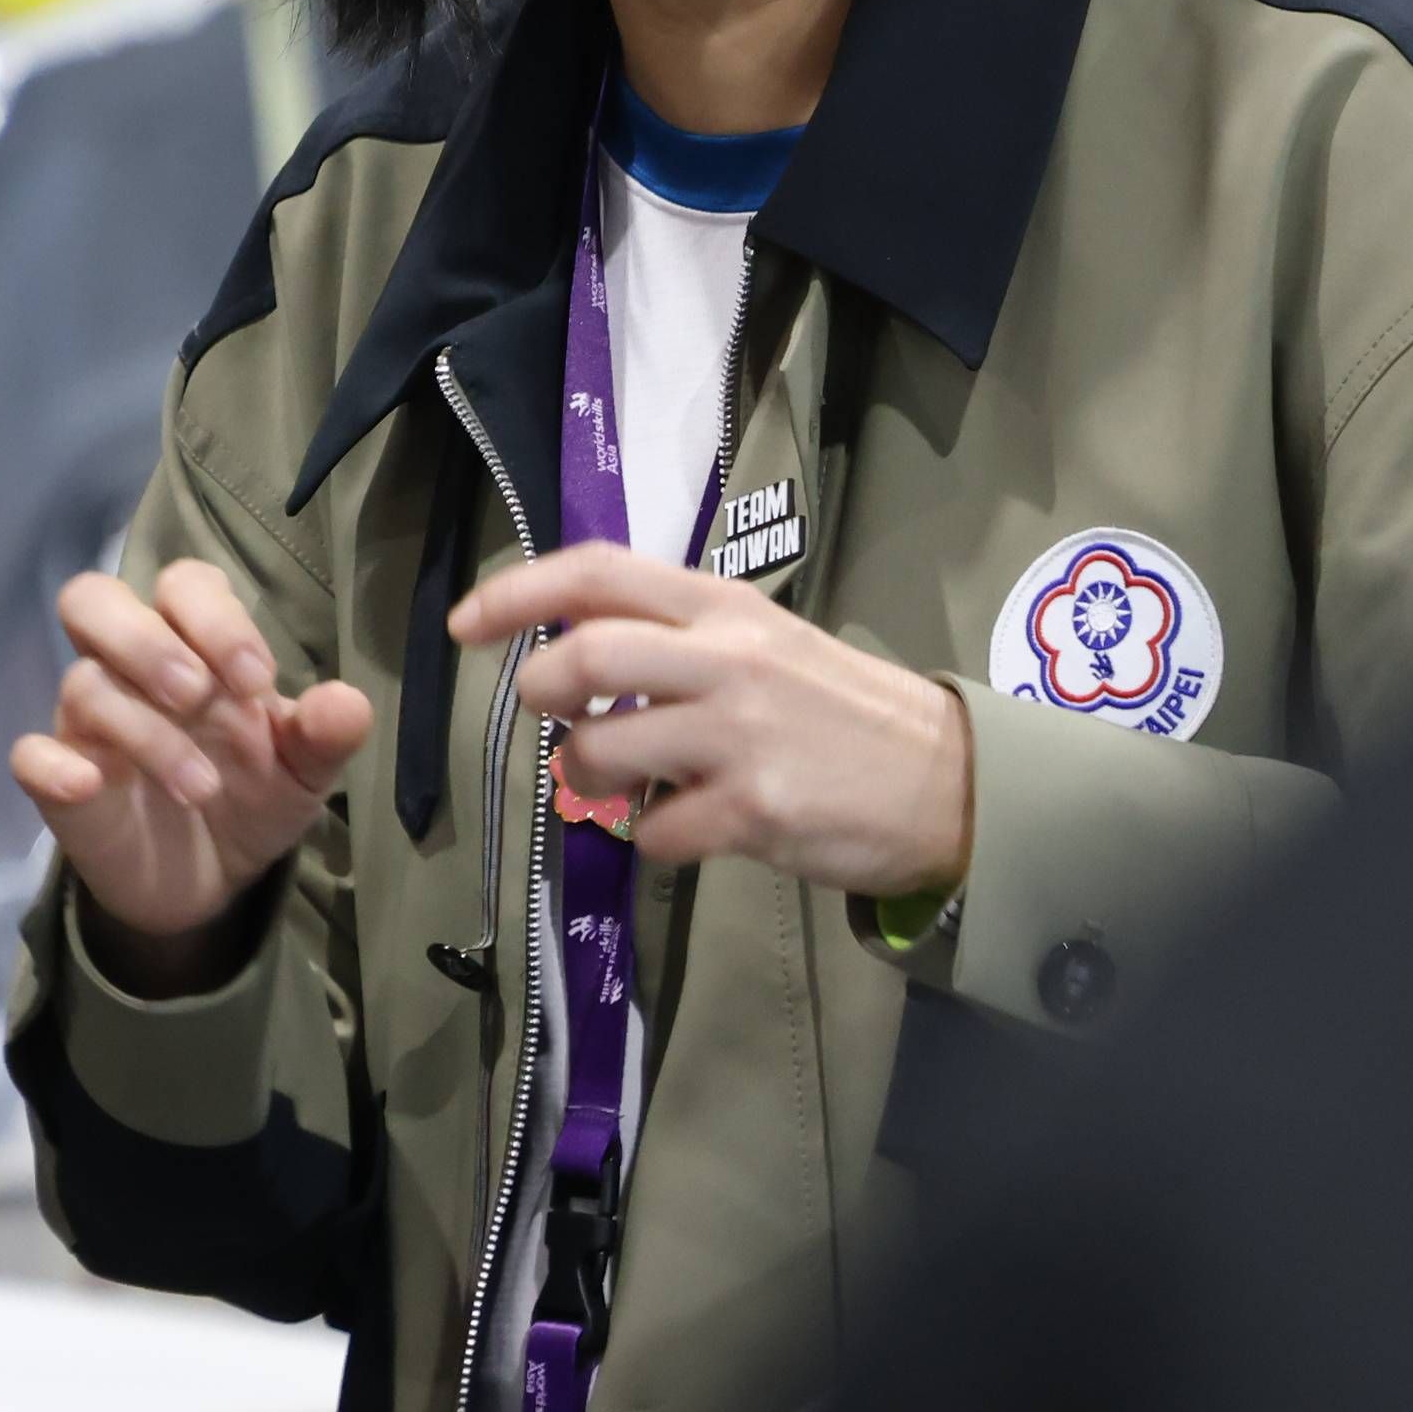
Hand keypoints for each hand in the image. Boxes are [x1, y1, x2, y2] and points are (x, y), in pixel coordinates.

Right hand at [7, 560, 376, 993]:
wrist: (211, 882)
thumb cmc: (251, 797)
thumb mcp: (301, 771)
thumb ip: (323, 735)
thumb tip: (348, 703)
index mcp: (190, 645)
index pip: (182, 586)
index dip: (215, 620)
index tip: (257, 684)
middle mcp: (128, 669)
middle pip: (93, 599)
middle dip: (146, 640)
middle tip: (198, 696)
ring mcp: (87, 724)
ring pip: (82, 684)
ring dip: (146, 732)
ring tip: (202, 787)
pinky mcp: (60, 783)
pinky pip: (29, 756)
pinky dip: (51, 764)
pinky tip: (88, 784)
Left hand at [446, 545, 973, 898]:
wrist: (945, 780)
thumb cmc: (842, 710)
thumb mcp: (765, 642)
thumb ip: (679, 636)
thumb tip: (576, 646)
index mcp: (725, 607)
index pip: (599, 572)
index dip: (519, 592)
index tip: (467, 624)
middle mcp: (728, 659)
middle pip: (584, 654)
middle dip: (541, 690)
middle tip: (552, 714)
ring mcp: (740, 736)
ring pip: (600, 749)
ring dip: (585, 775)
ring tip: (617, 782)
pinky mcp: (754, 810)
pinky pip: (655, 832)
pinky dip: (652, 838)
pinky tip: (687, 828)